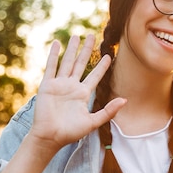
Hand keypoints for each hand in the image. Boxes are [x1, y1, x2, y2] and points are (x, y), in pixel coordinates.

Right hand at [29, 34, 125, 150]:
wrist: (50, 136)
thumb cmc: (71, 132)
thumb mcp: (93, 122)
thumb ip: (109, 111)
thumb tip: (125, 100)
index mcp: (83, 95)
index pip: (95, 76)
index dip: (102, 66)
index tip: (109, 55)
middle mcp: (72, 87)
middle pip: (81, 64)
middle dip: (87, 50)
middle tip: (92, 35)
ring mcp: (59, 85)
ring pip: (67, 62)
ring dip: (72, 49)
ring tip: (77, 36)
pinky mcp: (47, 85)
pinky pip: (51, 67)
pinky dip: (53, 55)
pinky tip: (57, 44)